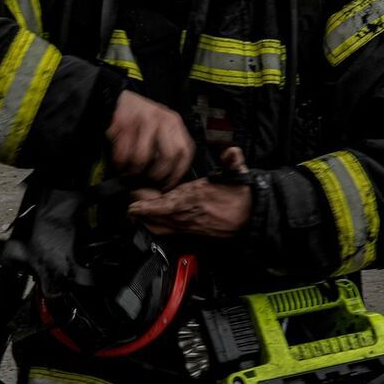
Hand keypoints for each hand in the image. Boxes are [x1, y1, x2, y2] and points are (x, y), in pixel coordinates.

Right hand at [105, 92, 194, 188]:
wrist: (114, 99)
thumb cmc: (138, 123)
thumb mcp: (157, 133)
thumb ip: (162, 155)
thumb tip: (159, 191)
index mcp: (174, 123)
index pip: (185, 152)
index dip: (177, 173)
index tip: (167, 185)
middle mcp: (163, 118)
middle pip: (168, 157)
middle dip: (156, 175)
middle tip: (146, 179)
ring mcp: (143, 119)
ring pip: (142, 158)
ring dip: (134, 171)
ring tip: (130, 171)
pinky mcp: (124, 122)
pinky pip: (123, 153)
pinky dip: (120, 164)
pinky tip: (119, 162)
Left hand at [127, 148, 251, 237]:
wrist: (252, 216)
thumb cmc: (241, 195)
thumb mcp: (238, 173)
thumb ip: (232, 160)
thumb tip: (231, 152)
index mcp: (197, 199)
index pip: (167, 205)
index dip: (148, 207)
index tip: (133, 205)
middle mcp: (190, 215)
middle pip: (157, 218)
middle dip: (140, 212)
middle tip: (131, 200)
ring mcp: (190, 226)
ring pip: (160, 227)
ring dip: (145, 220)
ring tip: (135, 211)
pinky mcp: (192, 232)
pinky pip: (168, 232)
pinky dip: (155, 226)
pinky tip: (150, 219)